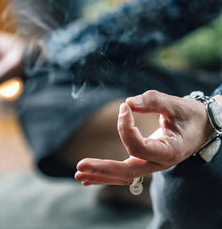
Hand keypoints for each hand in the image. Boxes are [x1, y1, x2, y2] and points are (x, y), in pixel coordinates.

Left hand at [75, 90, 214, 185]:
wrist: (201, 127)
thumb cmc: (189, 115)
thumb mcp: (175, 104)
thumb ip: (152, 101)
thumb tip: (128, 103)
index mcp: (169, 151)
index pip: (139, 147)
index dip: (126, 127)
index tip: (125, 108)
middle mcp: (159, 163)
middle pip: (127, 172)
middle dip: (102, 169)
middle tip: (80, 166)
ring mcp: (151, 164)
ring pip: (123, 176)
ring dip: (100, 175)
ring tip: (79, 175)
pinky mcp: (144, 161)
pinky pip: (124, 172)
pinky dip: (106, 175)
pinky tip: (89, 178)